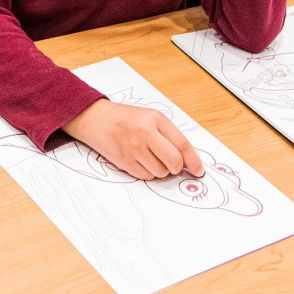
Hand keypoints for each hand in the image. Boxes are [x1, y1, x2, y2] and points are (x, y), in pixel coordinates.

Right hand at [62, 98, 204, 180]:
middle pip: (174, 162)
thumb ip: (169, 135)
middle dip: (176, 167)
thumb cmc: (124, 118)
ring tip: (149, 157)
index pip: (182, 144)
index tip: (198, 170)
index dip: (194, 160)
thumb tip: (187, 159)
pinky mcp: (123, 161)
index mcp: (154, 119)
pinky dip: (147, 172)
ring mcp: (132, 148)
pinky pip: (145, 176)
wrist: (94, 118)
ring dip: (160, 169)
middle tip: (172, 164)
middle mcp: (144, 133)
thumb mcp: (149, 117)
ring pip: (160, 172)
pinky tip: (139, 160)